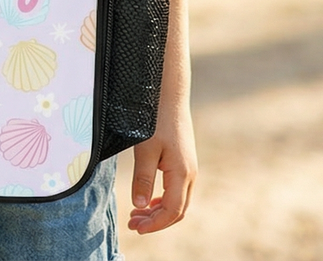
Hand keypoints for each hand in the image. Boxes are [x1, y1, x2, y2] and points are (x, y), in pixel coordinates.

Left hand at [126, 102, 196, 233]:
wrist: (169, 94)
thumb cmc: (156, 119)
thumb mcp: (145, 149)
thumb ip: (143, 179)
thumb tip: (139, 207)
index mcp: (182, 173)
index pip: (172, 211)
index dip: (155, 224)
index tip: (136, 228)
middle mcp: (190, 173)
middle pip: (177, 210)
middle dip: (156, 221)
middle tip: (133, 224)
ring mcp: (188, 167)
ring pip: (177, 201)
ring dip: (159, 211)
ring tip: (137, 214)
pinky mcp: (183, 160)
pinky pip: (176, 189)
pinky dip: (162, 199)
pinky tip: (148, 199)